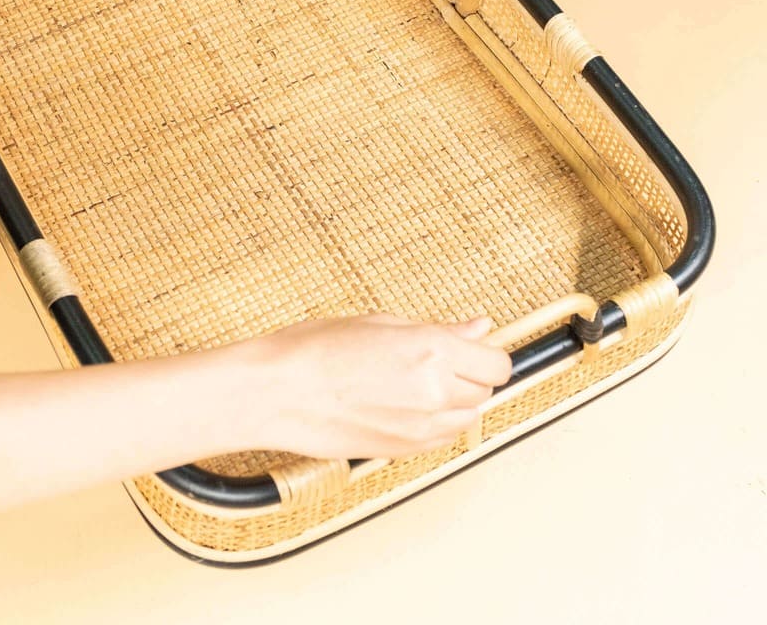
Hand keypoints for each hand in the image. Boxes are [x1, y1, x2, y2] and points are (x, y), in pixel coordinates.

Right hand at [238, 313, 512, 458]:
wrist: (277, 392)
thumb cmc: (315, 350)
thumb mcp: (380, 322)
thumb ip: (438, 330)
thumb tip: (477, 328)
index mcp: (431, 351)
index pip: (497, 363)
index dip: (486, 354)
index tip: (472, 348)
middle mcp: (434, 393)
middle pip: (485, 391)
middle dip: (468, 374)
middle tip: (434, 359)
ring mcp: (421, 428)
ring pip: (467, 418)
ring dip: (454, 401)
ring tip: (414, 382)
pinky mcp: (405, 452)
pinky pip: (443, 439)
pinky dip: (436, 423)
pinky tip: (404, 404)